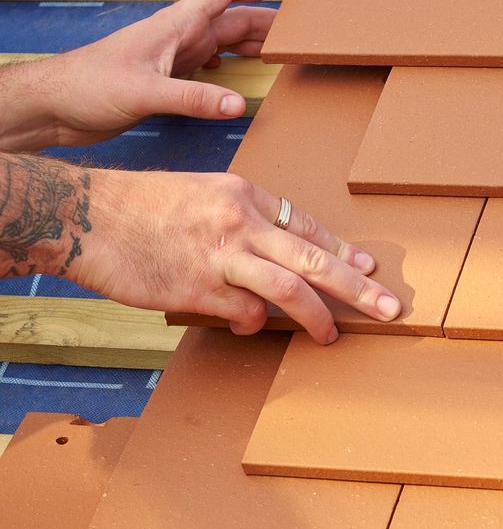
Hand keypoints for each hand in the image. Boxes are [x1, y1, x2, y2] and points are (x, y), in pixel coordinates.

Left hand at [0, 0, 292, 152]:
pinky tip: (239, 83)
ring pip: (223, 45)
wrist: (54, 105)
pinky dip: (229, 73)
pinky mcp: (165, 82)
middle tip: (304, 30)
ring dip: (252, 47)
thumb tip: (238, 105)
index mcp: (175, 26)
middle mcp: (177, 38)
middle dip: (269, 21)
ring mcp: (172, 59)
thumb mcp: (145, 92)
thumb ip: (193, 99)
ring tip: (283, 54)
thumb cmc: (88, 86)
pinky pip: (208, 71)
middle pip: (233, 21)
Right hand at [71, 165, 400, 340]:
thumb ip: (240, 222)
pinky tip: (245, 326)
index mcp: (244, 194)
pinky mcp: (198, 287)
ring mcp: (220, 255)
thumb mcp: (200, 195)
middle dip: (357, 287)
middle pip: (314, 257)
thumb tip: (273, 257)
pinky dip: (251, 324)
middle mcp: (240, 221)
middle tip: (389, 307)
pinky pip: (243, 313)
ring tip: (332, 335)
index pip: (307, 225)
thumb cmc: (141, 207)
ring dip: (317, 316)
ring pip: (289, 287)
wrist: (86, 215)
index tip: (369, 268)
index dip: (342, 250)